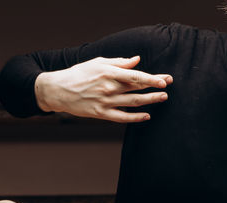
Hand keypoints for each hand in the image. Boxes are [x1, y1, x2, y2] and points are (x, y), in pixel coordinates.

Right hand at [34, 56, 172, 122]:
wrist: (58, 90)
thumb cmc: (78, 74)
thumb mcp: (98, 62)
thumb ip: (118, 62)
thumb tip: (136, 61)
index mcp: (109, 73)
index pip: (135, 76)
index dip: (151, 79)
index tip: (164, 80)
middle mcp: (109, 88)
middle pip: (137, 88)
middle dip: (155, 88)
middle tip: (168, 87)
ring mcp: (105, 102)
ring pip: (133, 102)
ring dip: (149, 101)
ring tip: (162, 99)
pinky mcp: (101, 113)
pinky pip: (122, 117)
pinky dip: (135, 117)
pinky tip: (146, 115)